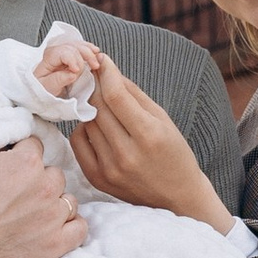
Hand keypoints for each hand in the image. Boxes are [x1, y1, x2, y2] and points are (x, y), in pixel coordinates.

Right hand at [0, 137, 85, 257]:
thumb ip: (0, 151)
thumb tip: (11, 146)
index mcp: (26, 161)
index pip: (35, 147)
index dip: (23, 158)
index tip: (15, 170)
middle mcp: (45, 185)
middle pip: (55, 175)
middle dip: (41, 183)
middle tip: (21, 197)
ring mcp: (53, 215)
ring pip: (69, 201)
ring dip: (55, 205)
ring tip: (34, 216)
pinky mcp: (56, 243)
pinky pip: (80, 228)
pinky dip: (71, 227)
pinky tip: (55, 229)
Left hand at [67, 59, 233, 230]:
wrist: (177, 198)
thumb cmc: (174, 154)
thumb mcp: (163, 120)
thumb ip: (134, 94)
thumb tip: (108, 71)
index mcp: (150, 136)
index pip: (116, 95)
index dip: (107, 73)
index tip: (103, 60)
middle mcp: (127, 154)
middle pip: (98, 106)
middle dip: (95, 85)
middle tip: (95, 74)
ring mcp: (110, 169)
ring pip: (87, 122)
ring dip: (90, 106)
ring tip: (101, 102)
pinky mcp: (97, 179)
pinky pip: (79, 141)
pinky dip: (85, 127)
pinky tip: (97, 125)